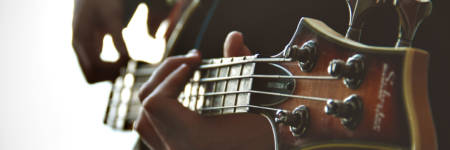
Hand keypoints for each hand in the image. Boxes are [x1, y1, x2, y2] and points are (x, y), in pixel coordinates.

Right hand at [72, 0, 129, 82]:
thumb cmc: (103, 0)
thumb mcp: (113, 17)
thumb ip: (118, 38)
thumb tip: (126, 58)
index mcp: (81, 41)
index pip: (94, 69)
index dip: (113, 68)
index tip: (128, 59)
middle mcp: (78, 47)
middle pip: (91, 76)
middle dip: (110, 74)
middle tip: (127, 64)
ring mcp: (81, 48)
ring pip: (92, 74)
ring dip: (110, 72)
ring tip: (126, 61)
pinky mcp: (87, 46)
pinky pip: (95, 66)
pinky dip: (108, 67)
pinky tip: (122, 58)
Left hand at [135, 31, 273, 149]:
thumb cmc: (268, 135)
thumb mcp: (256, 100)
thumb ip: (242, 66)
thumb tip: (234, 37)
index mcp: (193, 140)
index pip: (157, 102)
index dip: (171, 75)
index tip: (196, 62)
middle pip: (147, 107)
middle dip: (166, 76)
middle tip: (192, 62)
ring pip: (144, 122)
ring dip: (159, 93)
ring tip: (182, 78)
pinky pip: (153, 133)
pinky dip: (160, 113)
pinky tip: (181, 100)